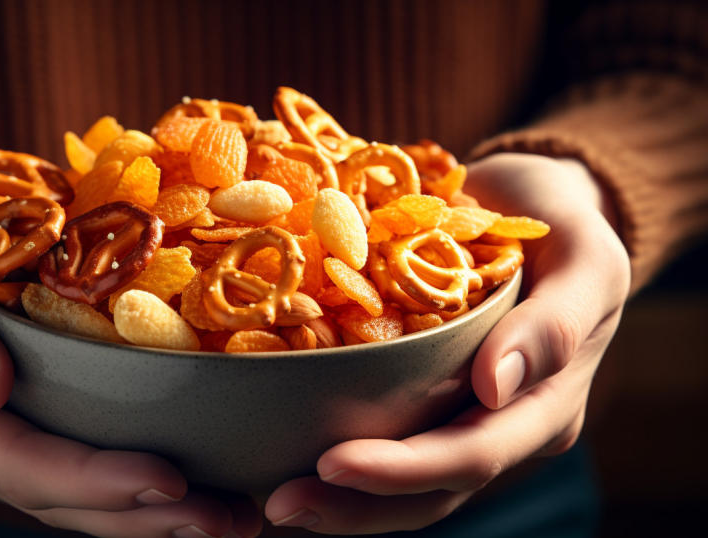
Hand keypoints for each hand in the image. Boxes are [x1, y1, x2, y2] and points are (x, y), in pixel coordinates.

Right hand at [0, 144, 260, 537]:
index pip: (9, 459)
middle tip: (224, 517)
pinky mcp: (25, 408)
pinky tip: (199, 480)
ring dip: (148, 514)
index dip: (88, 479)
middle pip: (48, 494)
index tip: (169, 478)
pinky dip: (136, 477)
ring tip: (229, 517)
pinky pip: (81, 453)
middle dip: (136, 514)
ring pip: (70, 494)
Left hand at [263, 153, 630, 533]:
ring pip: (404, 483)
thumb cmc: (565, 225)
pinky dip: (338, 448)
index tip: (332, 464)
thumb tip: (496, 385)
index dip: (405, 470)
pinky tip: (282, 451)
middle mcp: (500, 423)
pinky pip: (385, 431)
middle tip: (280, 505)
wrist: (538, 206)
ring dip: (340, 499)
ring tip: (272, 500)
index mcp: (545, 406)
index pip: (473, 454)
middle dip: (356, 505)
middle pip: (430, 490)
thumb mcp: (586, 259)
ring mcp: (462, 412)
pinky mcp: (429, 392)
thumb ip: (555, 323)